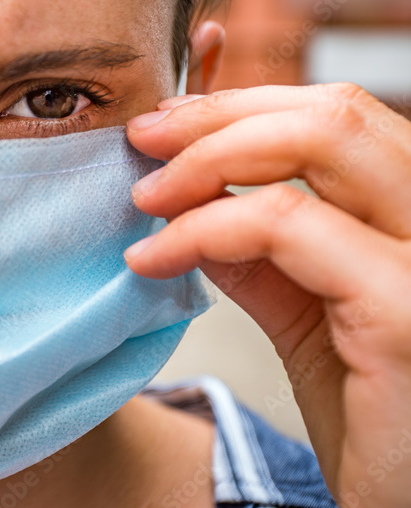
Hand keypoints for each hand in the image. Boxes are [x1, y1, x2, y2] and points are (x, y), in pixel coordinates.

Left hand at [123, 83, 410, 507]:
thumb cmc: (375, 423)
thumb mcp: (309, 320)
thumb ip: (264, 254)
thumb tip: (196, 199)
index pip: (342, 118)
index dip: (245, 103)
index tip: (167, 123)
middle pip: (333, 112)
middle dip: (218, 116)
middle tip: (143, 139)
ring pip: (322, 140)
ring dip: (207, 156)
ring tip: (145, 196)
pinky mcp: (408, 308)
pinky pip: (288, 224)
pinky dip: (205, 227)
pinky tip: (155, 257)